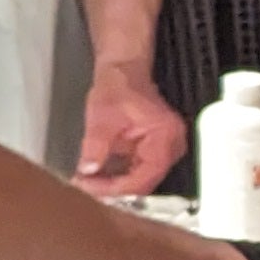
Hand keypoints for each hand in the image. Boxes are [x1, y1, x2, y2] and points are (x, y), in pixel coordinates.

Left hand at [75, 64, 187, 197]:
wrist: (125, 70)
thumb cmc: (120, 85)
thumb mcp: (102, 116)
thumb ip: (96, 145)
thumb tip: (89, 170)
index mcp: (165, 137)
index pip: (145, 177)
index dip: (117, 187)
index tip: (92, 187)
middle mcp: (172, 146)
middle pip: (145, 183)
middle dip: (114, 189)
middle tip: (87, 188)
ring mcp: (166, 149)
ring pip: (141, 180)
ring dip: (116, 184)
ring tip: (90, 183)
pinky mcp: (155, 150)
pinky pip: (139, 172)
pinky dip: (119, 175)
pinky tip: (100, 175)